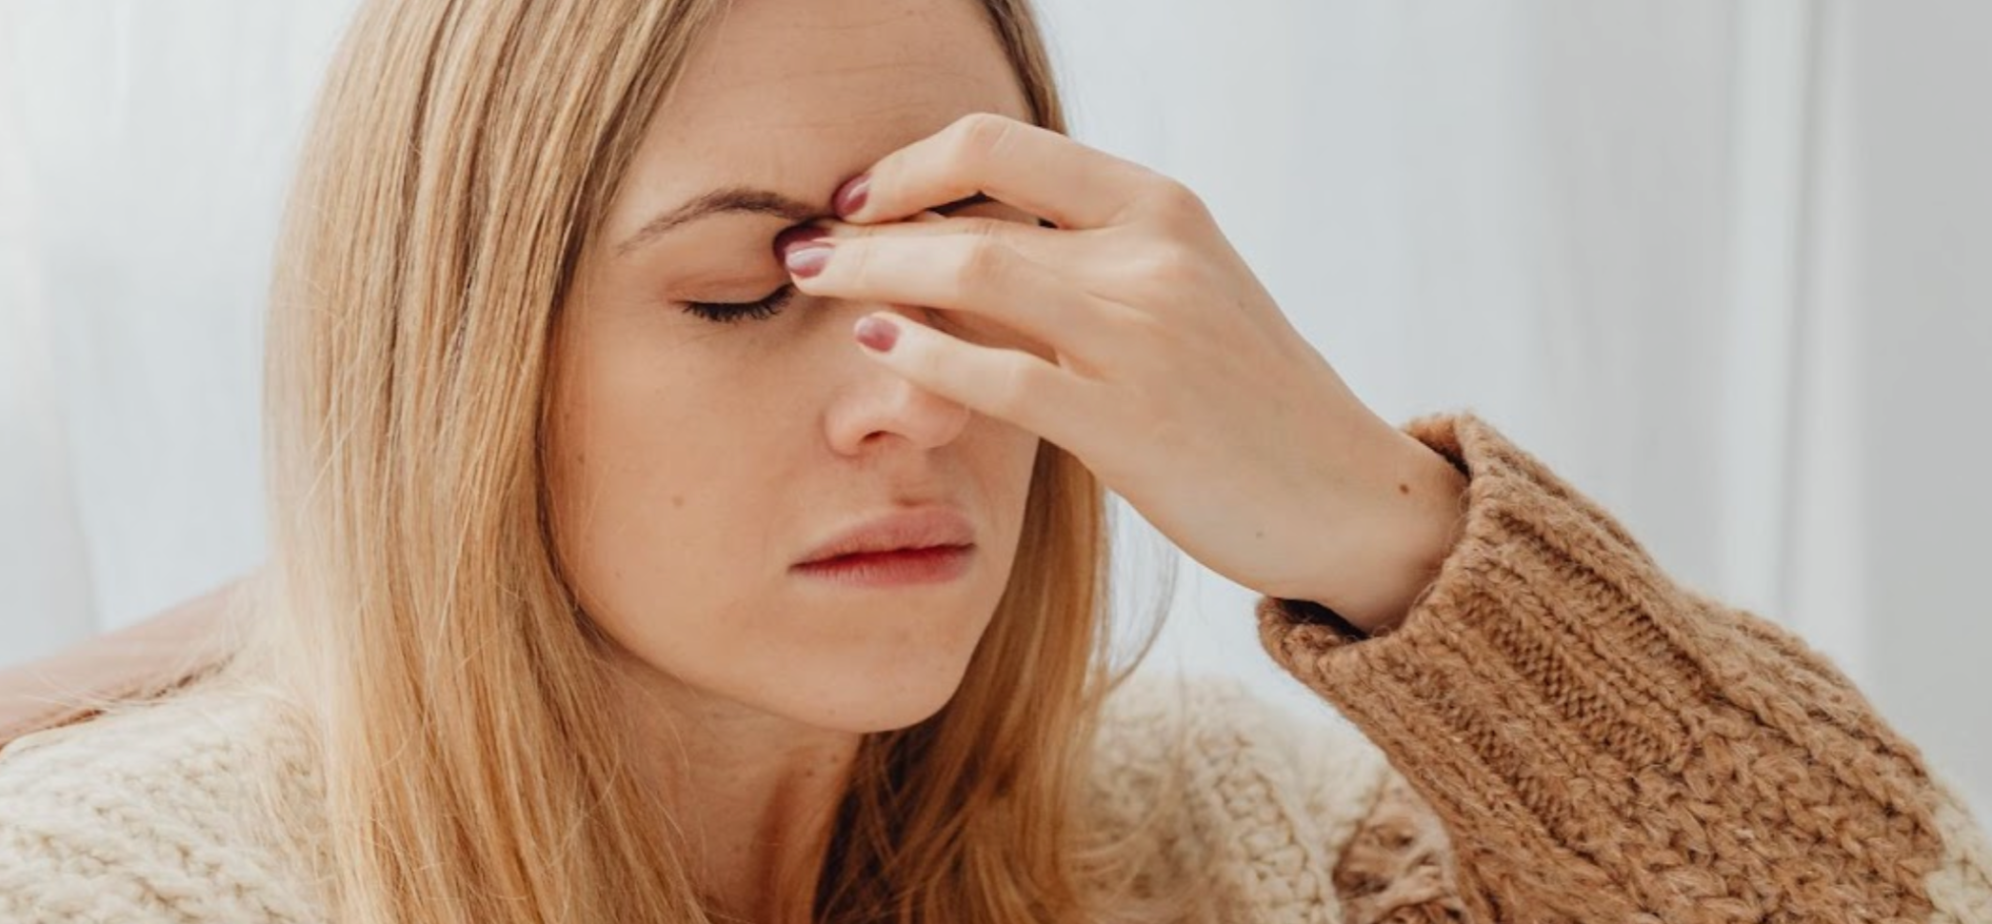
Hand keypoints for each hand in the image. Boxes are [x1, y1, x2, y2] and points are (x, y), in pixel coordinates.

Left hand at [781, 113, 1466, 632]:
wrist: (1345, 493)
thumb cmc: (1250, 400)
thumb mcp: (1183, 294)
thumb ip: (1087, 261)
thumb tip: (961, 246)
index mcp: (1161, 208)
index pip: (1004, 145)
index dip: (911, 164)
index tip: (858, 198)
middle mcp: (1150, 254)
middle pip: (972, 207)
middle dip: (866, 224)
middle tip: (800, 246)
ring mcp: (1141, 336)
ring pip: (974, 271)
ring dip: (872, 274)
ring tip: (812, 282)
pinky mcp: (1129, 423)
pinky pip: (1001, 373)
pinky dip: (924, 353)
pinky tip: (876, 348)